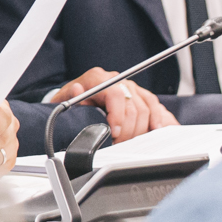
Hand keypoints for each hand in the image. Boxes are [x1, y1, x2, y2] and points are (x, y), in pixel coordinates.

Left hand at [46, 67, 178, 141]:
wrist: (76, 95)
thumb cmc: (71, 99)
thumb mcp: (65, 100)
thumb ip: (72, 97)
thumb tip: (77, 90)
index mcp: (97, 78)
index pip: (116, 94)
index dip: (118, 116)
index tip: (115, 133)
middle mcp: (116, 79)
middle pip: (132, 105)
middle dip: (128, 129)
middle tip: (120, 143)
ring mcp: (129, 85)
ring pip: (145, 107)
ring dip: (139, 128)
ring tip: (129, 141)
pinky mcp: (139, 93)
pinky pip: (153, 103)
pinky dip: (156, 117)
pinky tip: (155, 129)